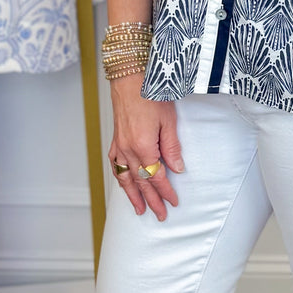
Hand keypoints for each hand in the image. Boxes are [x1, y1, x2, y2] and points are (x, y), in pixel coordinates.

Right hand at [108, 75, 182, 219]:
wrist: (130, 77)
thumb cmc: (151, 94)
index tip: (173, 202)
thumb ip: (172, 148)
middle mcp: (128, 149)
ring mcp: (119, 145)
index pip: (156, 177)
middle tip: (160, 215)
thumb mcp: (168, 121)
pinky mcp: (116, 139)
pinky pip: (116, 164)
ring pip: (125, 177)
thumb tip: (177, 169)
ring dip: (132, 196)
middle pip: (140, 182)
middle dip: (151, 201)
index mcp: (143, 146)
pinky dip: (120, 177)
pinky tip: (124, 183)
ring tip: (139, 210)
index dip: (165, 192)